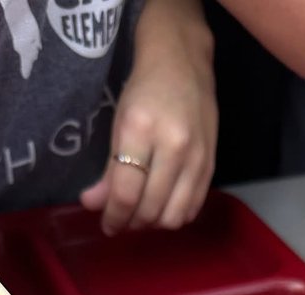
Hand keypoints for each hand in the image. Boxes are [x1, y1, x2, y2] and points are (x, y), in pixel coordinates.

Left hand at [79, 14, 216, 234]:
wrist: (183, 60)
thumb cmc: (145, 89)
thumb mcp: (119, 123)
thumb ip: (108, 169)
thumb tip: (92, 205)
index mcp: (141, 129)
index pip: (127, 191)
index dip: (114, 216)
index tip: (107, 225)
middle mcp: (173, 145)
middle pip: (150, 208)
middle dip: (131, 222)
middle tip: (122, 219)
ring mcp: (197, 156)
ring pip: (173, 215)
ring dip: (154, 223)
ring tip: (142, 214)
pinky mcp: (211, 164)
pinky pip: (193, 207)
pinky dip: (175, 216)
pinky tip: (163, 206)